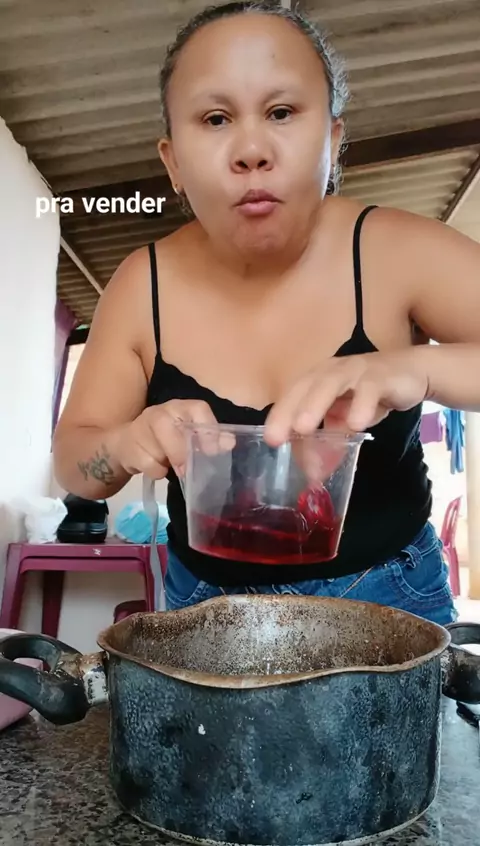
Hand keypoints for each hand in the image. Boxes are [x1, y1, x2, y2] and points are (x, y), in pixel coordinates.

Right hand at [111, 399, 227, 479]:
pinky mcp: (128, 442)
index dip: (208, 429)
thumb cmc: (166, 441)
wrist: (127, 445)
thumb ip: (210, 439)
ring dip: (166, 463)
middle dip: (179, 452)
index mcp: (181, 407)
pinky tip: (155, 467)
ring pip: (157, 448)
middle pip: (169, 427)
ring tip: (168, 464)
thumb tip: (229, 442)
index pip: (198, 408)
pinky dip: (155, 471)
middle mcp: (161, 411)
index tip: (213, 451)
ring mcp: (141, 425)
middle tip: (186, 470)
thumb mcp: (189, 438)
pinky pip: (147, 463)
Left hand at [265, 350, 428, 445]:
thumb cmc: (370, 395)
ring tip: (303, 428)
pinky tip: (356, 424)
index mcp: (318, 380)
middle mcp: (332, 371)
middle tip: (276, 437)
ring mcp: (356, 371)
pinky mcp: (381, 376)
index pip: (292, 396)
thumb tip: (313, 476)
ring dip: (316, 404)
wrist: (412, 373)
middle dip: (289, 411)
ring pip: (332, 383)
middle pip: (305, 387)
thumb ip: (329, 442)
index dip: (279, 416)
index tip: (269, 440)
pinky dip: (361, 405)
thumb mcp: (346, 420)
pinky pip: (369, 389)